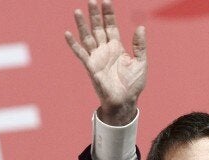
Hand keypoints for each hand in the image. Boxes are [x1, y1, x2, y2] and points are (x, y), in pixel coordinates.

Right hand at [65, 0, 146, 125]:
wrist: (125, 101)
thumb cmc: (133, 84)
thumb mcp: (141, 62)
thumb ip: (140, 45)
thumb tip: (141, 27)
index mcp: (117, 48)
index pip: (111, 26)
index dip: (108, 14)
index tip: (106, 1)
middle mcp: (105, 50)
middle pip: (98, 28)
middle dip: (95, 15)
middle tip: (91, 1)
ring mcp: (97, 58)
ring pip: (88, 37)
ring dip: (82, 25)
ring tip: (78, 11)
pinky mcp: (91, 67)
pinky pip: (80, 53)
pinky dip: (74, 44)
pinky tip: (68, 33)